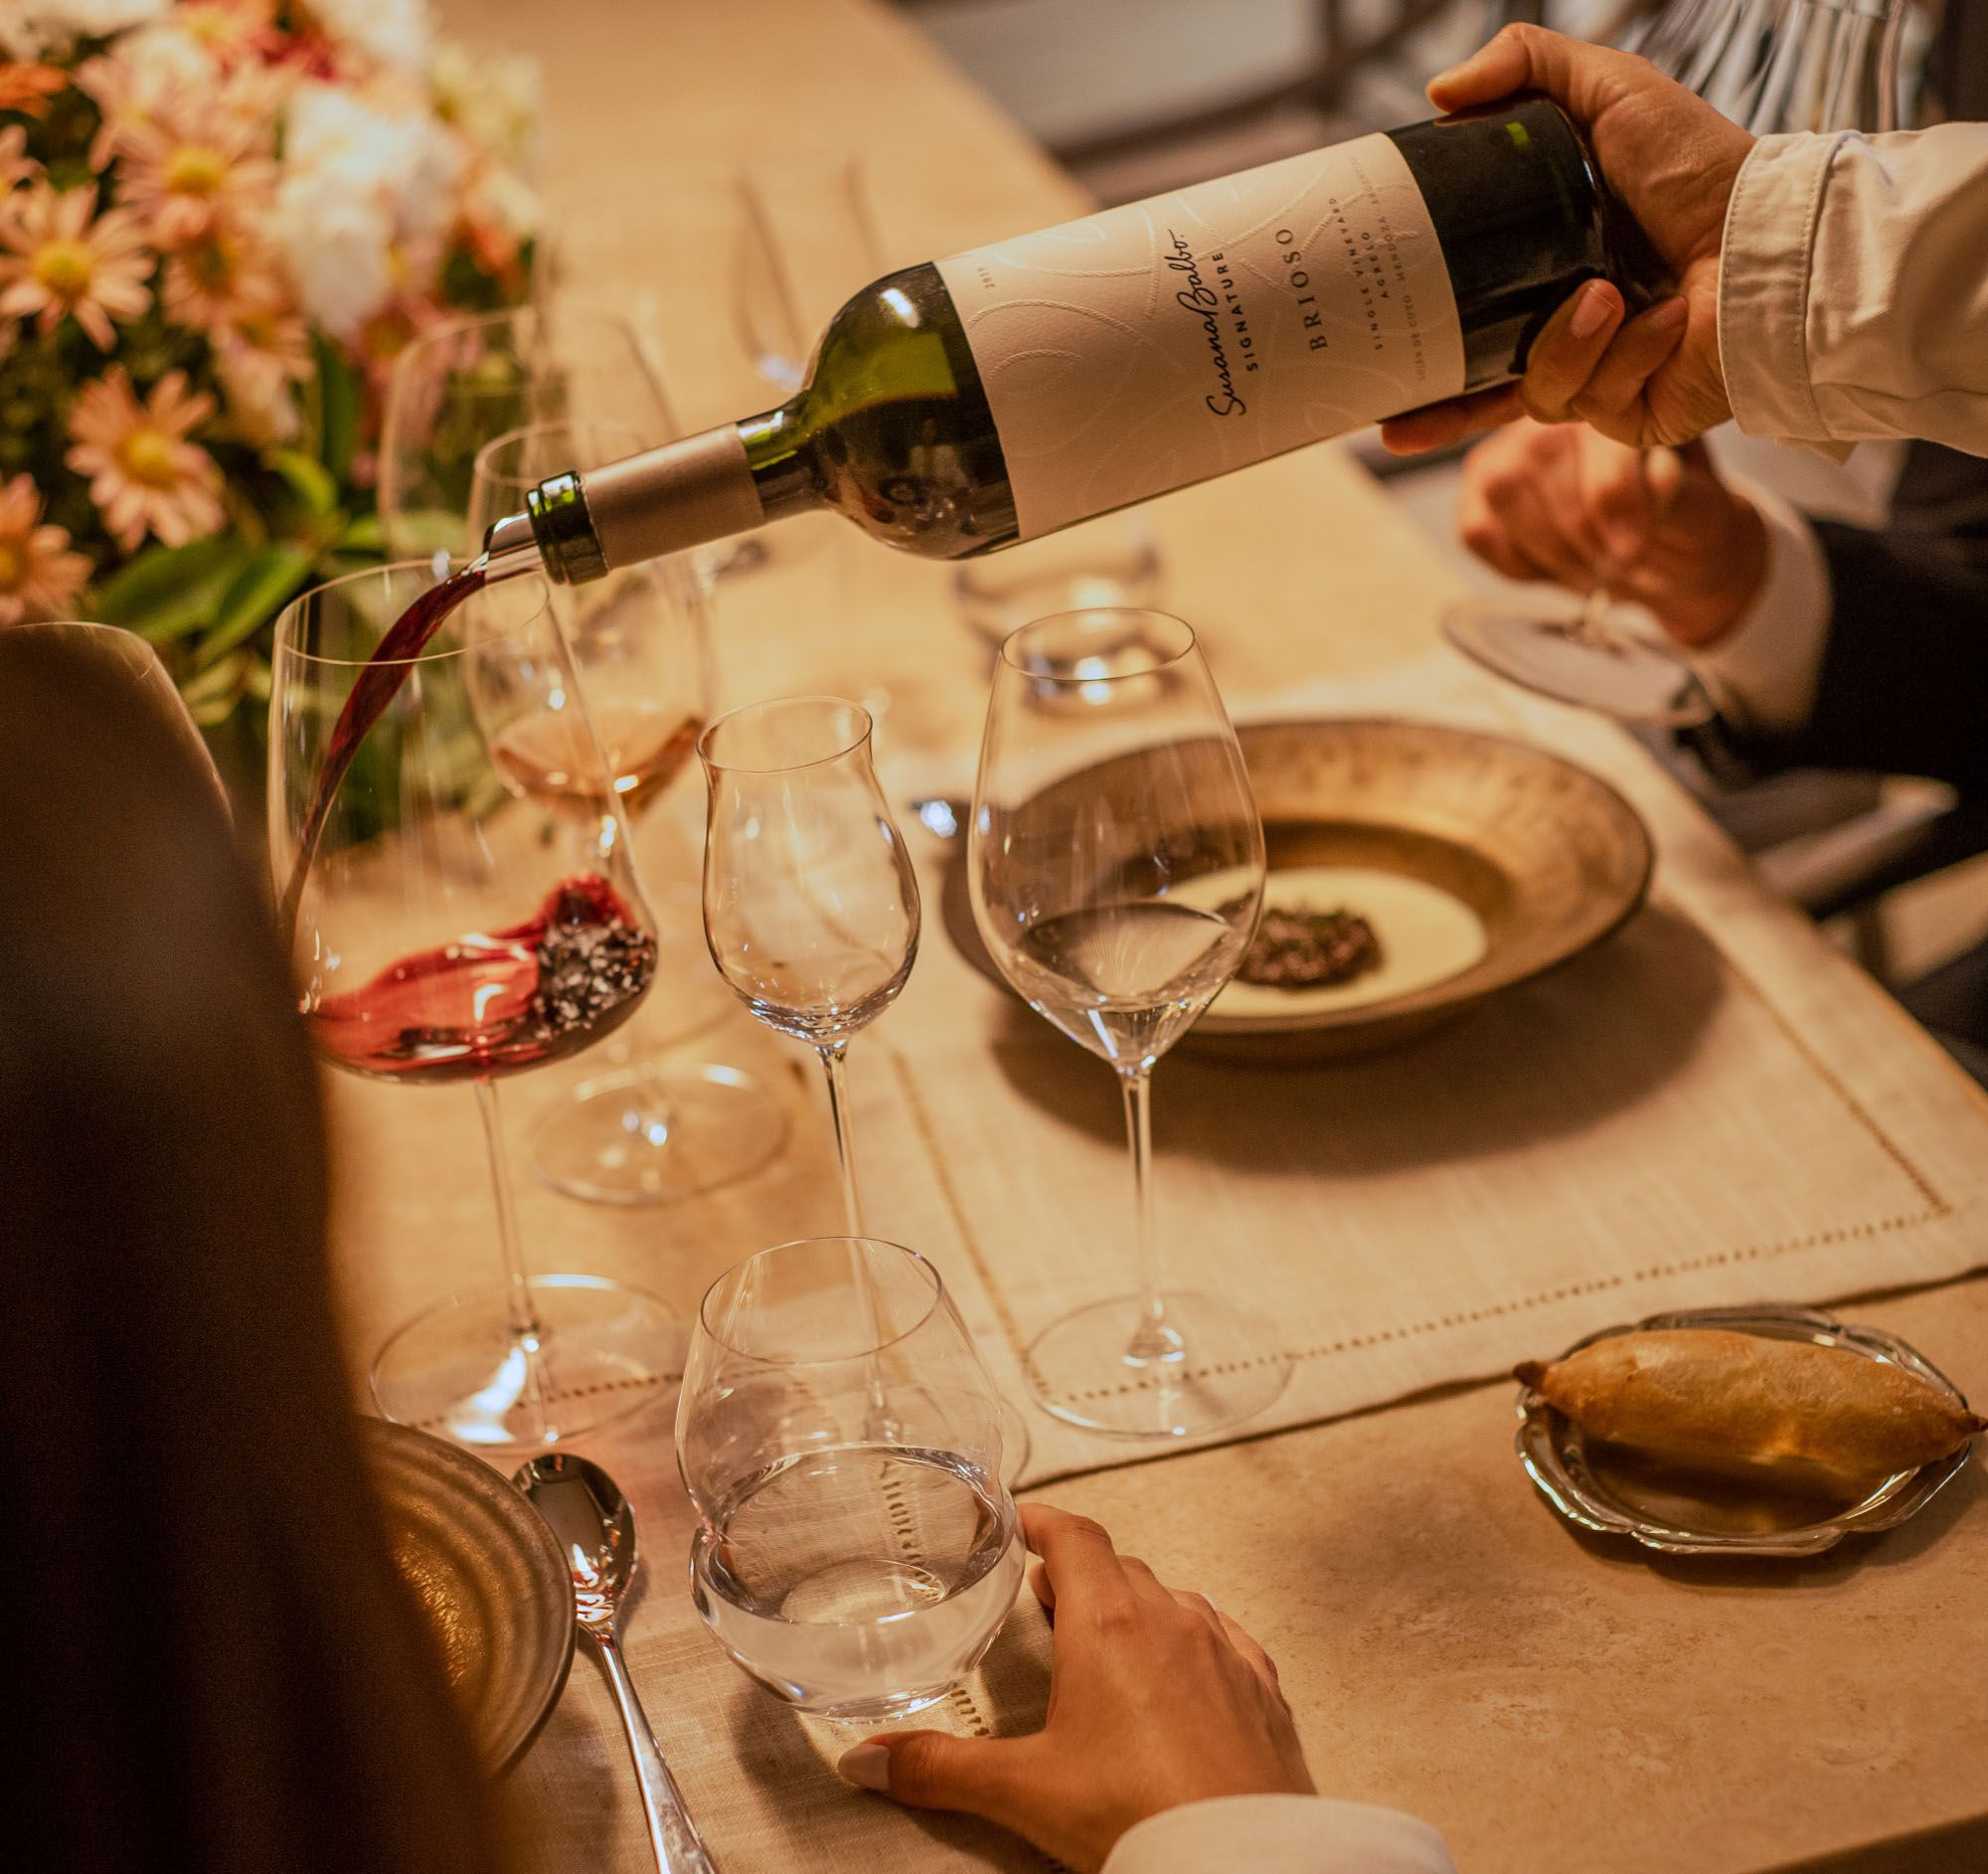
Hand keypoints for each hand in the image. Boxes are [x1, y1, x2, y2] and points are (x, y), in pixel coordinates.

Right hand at [835, 1504, 1312, 1871]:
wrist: (1242, 1863)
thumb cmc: (1143, 1816)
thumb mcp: (1024, 1790)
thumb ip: (940, 1767)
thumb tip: (871, 1758)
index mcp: (1111, 1622)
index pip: (1075, 1537)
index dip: (1045, 1520)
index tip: (1023, 1519)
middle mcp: (1173, 1620)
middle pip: (1122, 1568)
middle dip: (1083, 1575)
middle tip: (1051, 1598)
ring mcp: (1227, 1652)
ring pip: (1176, 1602)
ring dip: (1140, 1609)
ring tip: (1111, 1641)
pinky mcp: (1264, 1692)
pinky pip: (1227, 1642)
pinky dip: (1196, 1645)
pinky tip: (1187, 1674)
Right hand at [1381, 25, 1754, 455]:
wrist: (1769, 237)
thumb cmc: (1701, 168)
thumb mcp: (1610, 91)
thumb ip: (1528, 65)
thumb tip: (1440, 91)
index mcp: (1550, 271)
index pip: (1469, 318)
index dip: (1420, 345)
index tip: (1374, 359)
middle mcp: (1571, 332)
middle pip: (1480, 388)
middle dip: (1440, 410)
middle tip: (1396, 412)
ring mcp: (1601, 381)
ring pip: (1537, 393)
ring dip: (1567, 346)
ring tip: (1608, 298)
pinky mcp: (1635, 416)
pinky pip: (1595, 403)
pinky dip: (1627, 356)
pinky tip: (1664, 320)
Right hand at [1458, 418, 1766, 645]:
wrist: (1659, 550)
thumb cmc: (1681, 519)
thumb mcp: (1702, 511)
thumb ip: (1685, 497)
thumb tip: (1660, 479)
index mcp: (1615, 395)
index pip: (1593, 438)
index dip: (1610, 498)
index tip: (1632, 548)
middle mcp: (1550, 410)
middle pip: (1538, 465)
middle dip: (1579, 534)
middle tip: (1617, 565)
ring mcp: (1504, 451)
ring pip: (1503, 494)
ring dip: (1551, 550)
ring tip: (1594, 567)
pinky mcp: (1477, 496)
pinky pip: (1480, 531)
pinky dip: (1521, 563)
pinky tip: (1559, 565)